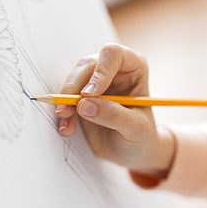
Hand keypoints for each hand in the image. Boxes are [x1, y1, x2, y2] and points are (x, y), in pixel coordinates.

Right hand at [56, 43, 174, 176]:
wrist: (133, 151)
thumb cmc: (142, 136)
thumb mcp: (136, 128)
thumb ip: (114, 115)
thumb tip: (85, 105)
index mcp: (133, 67)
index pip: (113, 55)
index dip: (99, 71)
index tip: (89, 94)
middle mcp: (113, 69)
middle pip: (87, 65)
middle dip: (74, 88)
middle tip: (67, 111)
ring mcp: (95, 82)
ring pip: (73, 80)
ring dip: (66, 103)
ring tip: (67, 126)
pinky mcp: (82, 97)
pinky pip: (66, 97)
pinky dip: (64, 113)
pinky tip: (67, 128)